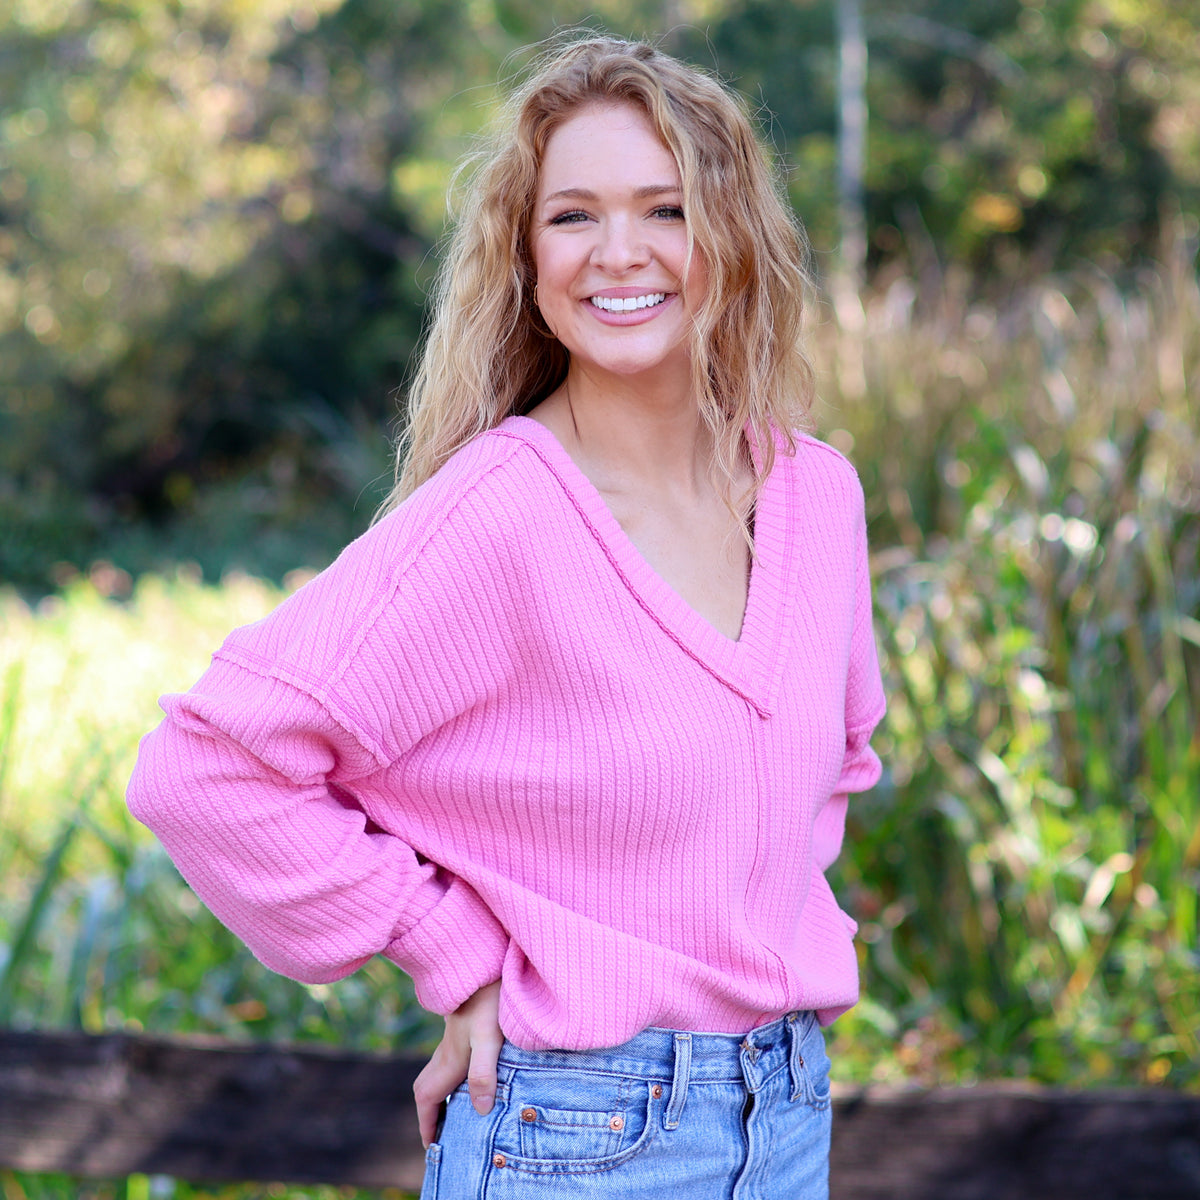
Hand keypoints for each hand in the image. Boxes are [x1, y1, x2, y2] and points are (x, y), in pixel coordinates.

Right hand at [413, 980, 502, 1147]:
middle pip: (429, 1087)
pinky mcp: (467, 1025)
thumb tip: (481, 1109)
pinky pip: (454, 1059)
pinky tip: (475, 1074)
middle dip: (431, 1113)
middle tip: (442, 1135)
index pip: (428, 1098)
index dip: (427, 1123)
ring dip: (444, 1094)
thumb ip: (483, 1072)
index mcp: (449, 1059)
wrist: (485, 961)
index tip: (431, 1146)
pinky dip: (457, 1075)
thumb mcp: (488, 1037)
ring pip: (441, 1072)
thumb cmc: (488, 999)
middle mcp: (448, 1050)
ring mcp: (456, 1036)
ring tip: (459, 1113)